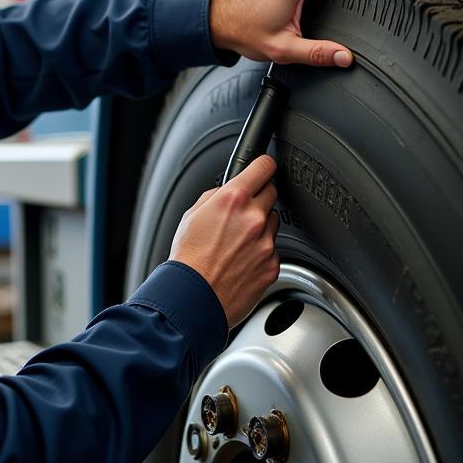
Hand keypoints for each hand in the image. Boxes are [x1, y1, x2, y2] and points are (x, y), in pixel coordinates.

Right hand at [169, 155, 279, 327]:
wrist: (194, 298)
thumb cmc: (189, 259)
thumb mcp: (192, 215)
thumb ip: (216, 197)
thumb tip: (228, 191)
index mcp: (232, 199)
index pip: (263, 167)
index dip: (264, 165)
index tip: (265, 166)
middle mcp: (253, 217)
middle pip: (271, 193)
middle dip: (259, 198)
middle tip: (242, 213)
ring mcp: (265, 242)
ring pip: (273, 223)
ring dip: (260, 227)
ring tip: (236, 243)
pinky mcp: (272, 265)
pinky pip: (272, 250)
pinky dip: (260, 253)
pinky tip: (241, 261)